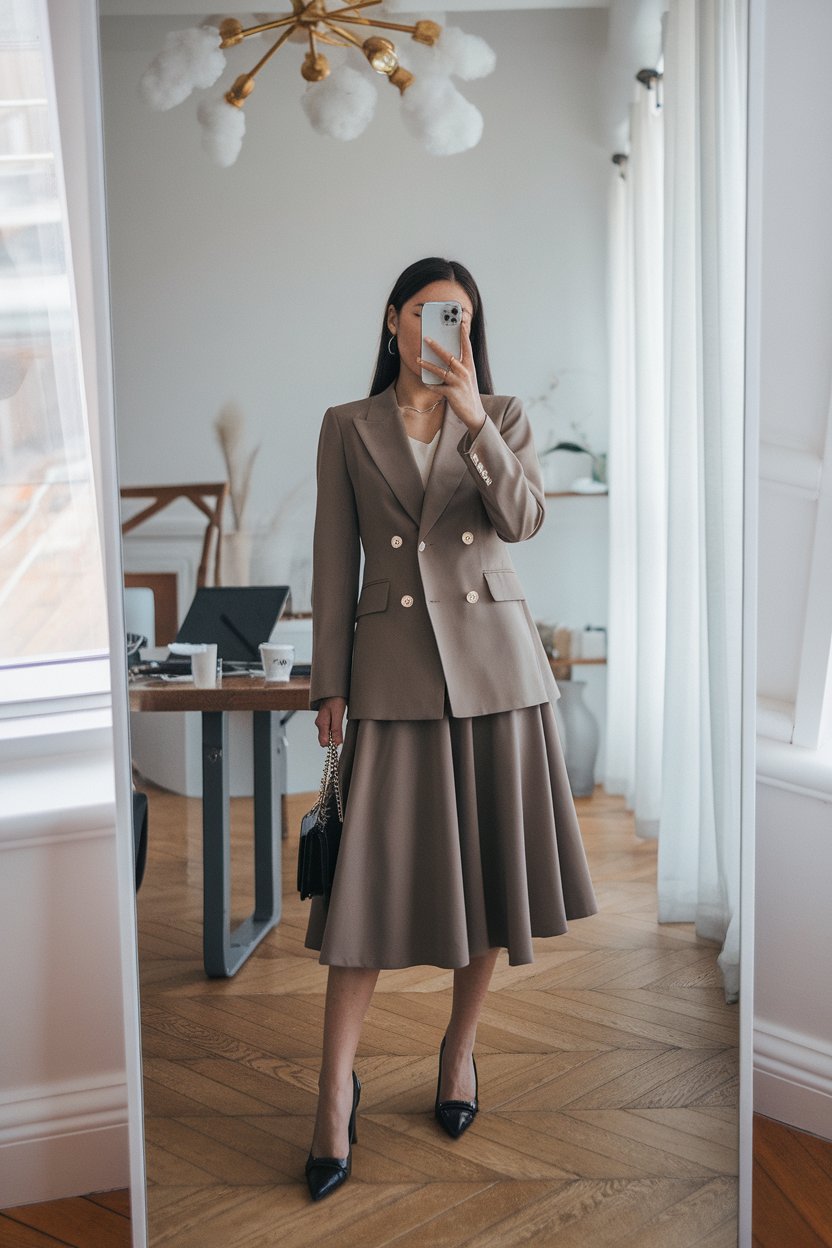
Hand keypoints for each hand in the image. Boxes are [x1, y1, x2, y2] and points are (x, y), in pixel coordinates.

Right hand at [315, 697, 346, 746]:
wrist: (333, 689)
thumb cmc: (336, 699)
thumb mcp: (338, 715)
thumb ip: (336, 730)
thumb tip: (336, 744)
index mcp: (321, 724)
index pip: (324, 743)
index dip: (332, 744)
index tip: (340, 741)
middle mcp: (319, 724)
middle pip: (325, 739)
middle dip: (333, 740)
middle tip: (342, 734)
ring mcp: (321, 721)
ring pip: (327, 734)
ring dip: (334, 734)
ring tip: (341, 727)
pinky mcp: (325, 719)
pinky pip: (328, 729)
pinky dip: (334, 730)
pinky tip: (339, 724)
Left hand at [418, 316, 486, 437]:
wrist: (474, 413)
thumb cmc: (468, 392)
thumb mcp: (468, 376)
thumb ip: (460, 365)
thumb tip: (447, 355)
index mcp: (470, 366)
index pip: (467, 346)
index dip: (463, 334)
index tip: (460, 322)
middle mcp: (465, 372)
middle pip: (449, 356)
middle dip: (436, 346)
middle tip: (426, 338)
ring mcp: (459, 383)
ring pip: (441, 371)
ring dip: (428, 365)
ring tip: (418, 360)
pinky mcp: (452, 394)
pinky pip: (437, 387)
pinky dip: (430, 385)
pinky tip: (424, 382)